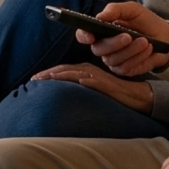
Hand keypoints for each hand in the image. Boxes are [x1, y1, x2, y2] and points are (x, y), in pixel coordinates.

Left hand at [30, 63, 153, 113]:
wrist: (136, 96)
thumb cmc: (116, 96)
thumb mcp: (95, 91)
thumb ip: (82, 90)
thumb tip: (67, 98)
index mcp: (86, 71)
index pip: (63, 71)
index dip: (48, 74)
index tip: (34, 80)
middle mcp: (88, 70)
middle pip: (63, 69)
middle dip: (46, 74)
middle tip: (31, 80)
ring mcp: (94, 75)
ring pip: (69, 72)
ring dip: (53, 75)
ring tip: (39, 80)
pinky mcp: (100, 81)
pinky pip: (82, 78)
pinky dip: (70, 78)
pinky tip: (59, 81)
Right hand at [75, 1, 168, 77]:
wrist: (165, 37)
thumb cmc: (146, 22)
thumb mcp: (133, 10)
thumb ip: (116, 10)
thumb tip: (100, 16)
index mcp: (102, 30)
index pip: (84, 34)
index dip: (83, 36)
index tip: (91, 36)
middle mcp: (104, 46)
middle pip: (98, 49)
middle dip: (114, 43)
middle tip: (129, 36)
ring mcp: (113, 59)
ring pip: (113, 60)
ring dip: (131, 51)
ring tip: (146, 42)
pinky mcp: (124, 70)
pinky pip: (125, 68)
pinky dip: (138, 58)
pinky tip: (148, 50)